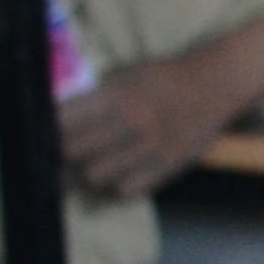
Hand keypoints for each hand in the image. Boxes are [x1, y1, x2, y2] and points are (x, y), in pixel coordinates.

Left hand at [59, 51, 251, 197]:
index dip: (49, 131)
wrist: (215, 83)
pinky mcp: (169, 164)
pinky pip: (127, 188)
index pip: (62, 122)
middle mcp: (129, 122)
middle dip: (66, 152)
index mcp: (114, 96)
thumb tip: (58, 119)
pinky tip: (122, 173)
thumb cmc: (164, 77)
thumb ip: (93, 96)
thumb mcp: (123, 76)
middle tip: (71, 151)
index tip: (48, 135)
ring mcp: (150, 146)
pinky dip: (119, 184)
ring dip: (91, 170)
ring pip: (95, 174)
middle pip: (73, 151)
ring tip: (98, 163)